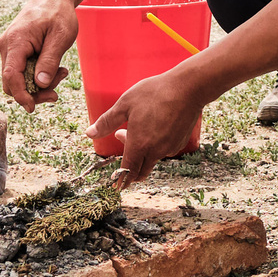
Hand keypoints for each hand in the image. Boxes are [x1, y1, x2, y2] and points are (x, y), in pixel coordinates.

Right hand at [0, 0, 78, 109]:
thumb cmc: (58, 13)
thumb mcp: (61, 37)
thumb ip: (49, 61)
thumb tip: (39, 84)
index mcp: (16, 41)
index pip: (11, 76)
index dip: (20, 95)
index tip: (32, 108)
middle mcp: (6, 46)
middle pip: (11, 82)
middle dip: (33, 92)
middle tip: (57, 91)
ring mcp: (9, 48)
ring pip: (17, 79)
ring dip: (38, 84)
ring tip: (61, 73)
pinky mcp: (15, 50)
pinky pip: (21, 71)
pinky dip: (36, 75)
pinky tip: (54, 69)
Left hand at [87, 71, 203, 187]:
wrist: (188, 88)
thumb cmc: (154, 94)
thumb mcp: (124, 104)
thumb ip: (106, 122)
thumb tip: (89, 134)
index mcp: (139, 145)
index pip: (128, 171)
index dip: (120, 180)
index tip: (116, 188)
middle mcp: (155, 151)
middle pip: (141, 171)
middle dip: (130, 169)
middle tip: (124, 151)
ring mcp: (170, 148)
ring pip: (153, 159)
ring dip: (143, 152)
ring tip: (137, 128)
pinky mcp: (180, 142)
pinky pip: (164, 150)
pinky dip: (156, 146)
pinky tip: (155, 127)